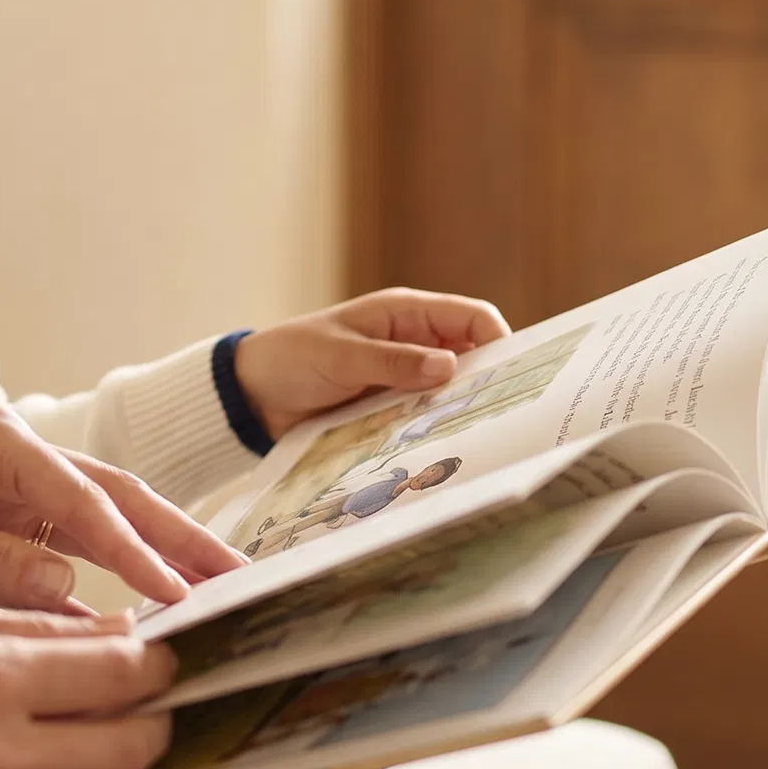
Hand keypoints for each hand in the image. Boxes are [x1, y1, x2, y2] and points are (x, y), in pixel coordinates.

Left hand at [0, 403, 246, 613]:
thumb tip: (67, 591)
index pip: (87, 503)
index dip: (139, 552)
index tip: (183, 597)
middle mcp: (16, 457)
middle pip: (117, 498)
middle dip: (179, 538)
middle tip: (241, 581)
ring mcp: (8, 488)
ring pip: (100, 522)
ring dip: (153, 555)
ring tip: (210, 596)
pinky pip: (63, 551)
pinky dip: (102, 579)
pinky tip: (130, 619)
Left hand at [232, 288, 510, 442]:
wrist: (251, 396)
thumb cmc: (291, 358)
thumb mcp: (339, 356)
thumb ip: (391, 361)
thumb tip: (448, 367)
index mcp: (405, 314)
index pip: (470, 318)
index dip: (498, 340)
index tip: (516, 373)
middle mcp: (412, 344)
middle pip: (469, 360)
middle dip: (487, 383)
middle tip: (507, 416)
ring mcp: (403, 379)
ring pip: (449, 395)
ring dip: (460, 413)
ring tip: (481, 441)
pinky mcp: (389, 410)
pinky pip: (423, 419)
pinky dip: (434, 432)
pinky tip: (443, 454)